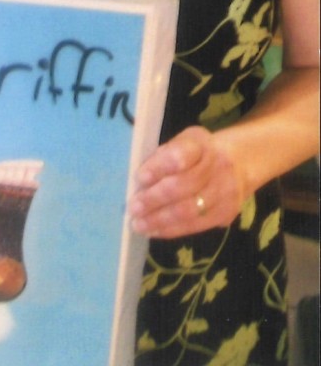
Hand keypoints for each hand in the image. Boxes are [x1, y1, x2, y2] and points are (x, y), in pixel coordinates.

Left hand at [129, 126, 245, 237]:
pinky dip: (171, 230)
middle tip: (134, 208)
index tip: (139, 178)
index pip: (180, 155)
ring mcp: (226, 192)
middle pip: (183, 186)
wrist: (239, 163)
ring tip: (139, 224)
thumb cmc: (197, 153)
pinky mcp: (227, 214)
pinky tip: (154, 230)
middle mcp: (217, 166)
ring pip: (189, 210)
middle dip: (155, 199)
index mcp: (200, 143)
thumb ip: (162, 158)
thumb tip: (140, 183)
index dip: (159, 167)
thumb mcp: (181, 143)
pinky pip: (196, 225)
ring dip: (160, 219)